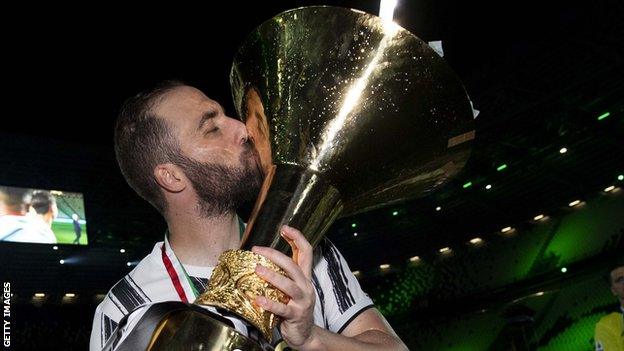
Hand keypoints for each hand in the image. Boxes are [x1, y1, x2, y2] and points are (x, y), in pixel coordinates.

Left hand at [252, 225, 316, 348]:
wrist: (305, 335)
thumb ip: (282, 276)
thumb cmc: (293, 309)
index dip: (297, 238)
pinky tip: (258, 299)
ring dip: (272, 276)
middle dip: (275, 255)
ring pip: (289, 285)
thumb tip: (261, 262)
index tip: (284, 228)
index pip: (306, 252)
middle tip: (257, 250)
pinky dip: (269, 303)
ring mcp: (303, 301)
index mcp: (304, 277)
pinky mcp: (296, 315)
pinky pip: (282, 308)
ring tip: (257, 269)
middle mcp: (306, 286)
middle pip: (293, 265)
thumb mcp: (291, 290)